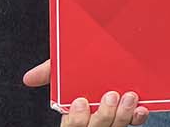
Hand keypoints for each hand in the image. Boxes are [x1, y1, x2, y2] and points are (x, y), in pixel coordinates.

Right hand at [24, 59, 147, 126]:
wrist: (121, 50)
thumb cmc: (87, 64)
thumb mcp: (68, 66)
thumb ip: (51, 70)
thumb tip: (28, 78)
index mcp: (75, 113)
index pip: (71, 126)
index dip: (76, 119)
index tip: (81, 101)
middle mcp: (93, 119)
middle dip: (103, 116)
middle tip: (111, 95)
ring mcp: (112, 119)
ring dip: (122, 116)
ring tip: (130, 96)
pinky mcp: (131, 115)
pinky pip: (133, 125)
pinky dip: (138, 118)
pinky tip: (141, 109)